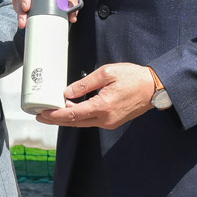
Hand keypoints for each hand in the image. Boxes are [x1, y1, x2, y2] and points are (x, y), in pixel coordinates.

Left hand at [36, 62, 155, 129]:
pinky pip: (91, 120)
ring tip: (53, 110)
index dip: (55, 115)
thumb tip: (67, 93)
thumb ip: (85, 84)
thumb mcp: (106, 73)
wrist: (155, 88)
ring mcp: (109, 122)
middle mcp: (105, 119)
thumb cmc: (133, 77)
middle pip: (74, 122)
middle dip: (56, 119)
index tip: (42, 114)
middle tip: (41, 115)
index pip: (72, 114)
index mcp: (102, 106)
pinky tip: (72, 109)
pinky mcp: (113, 121)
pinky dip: (79, 116)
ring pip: (82, 122)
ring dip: (67, 117)